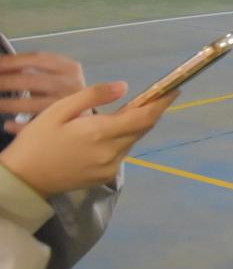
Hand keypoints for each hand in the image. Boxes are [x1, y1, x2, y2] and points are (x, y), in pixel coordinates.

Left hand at [0, 52, 86, 129]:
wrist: (96, 116)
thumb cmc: (66, 92)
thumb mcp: (59, 74)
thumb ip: (36, 69)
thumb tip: (3, 67)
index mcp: (70, 68)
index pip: (38, 58)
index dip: (12, 61)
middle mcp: (71, 85)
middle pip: (32, 80)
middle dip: (5, 82)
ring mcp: (68, 106)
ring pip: (31, 104)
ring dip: (7, 104)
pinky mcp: (66, 126)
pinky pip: (36, 126)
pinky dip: (19, 126)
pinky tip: (7, 124)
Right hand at [0, 82, 175, 198]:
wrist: (21, 180)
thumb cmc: (37, 140)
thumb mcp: (59, 110)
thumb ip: (93, 96)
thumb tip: (125, 87)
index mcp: (101, 133)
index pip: (145, 117)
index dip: (162, 103)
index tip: (175, 89)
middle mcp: (112, 153)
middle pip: (142, 128)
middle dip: (150, 111)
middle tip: (151, 96)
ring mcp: (109, 168)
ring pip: (132, 140)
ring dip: (135, 125)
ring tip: (126, 112)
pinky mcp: (104, 178)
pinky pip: (122, 153)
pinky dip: (122, 139)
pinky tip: (110, 132)